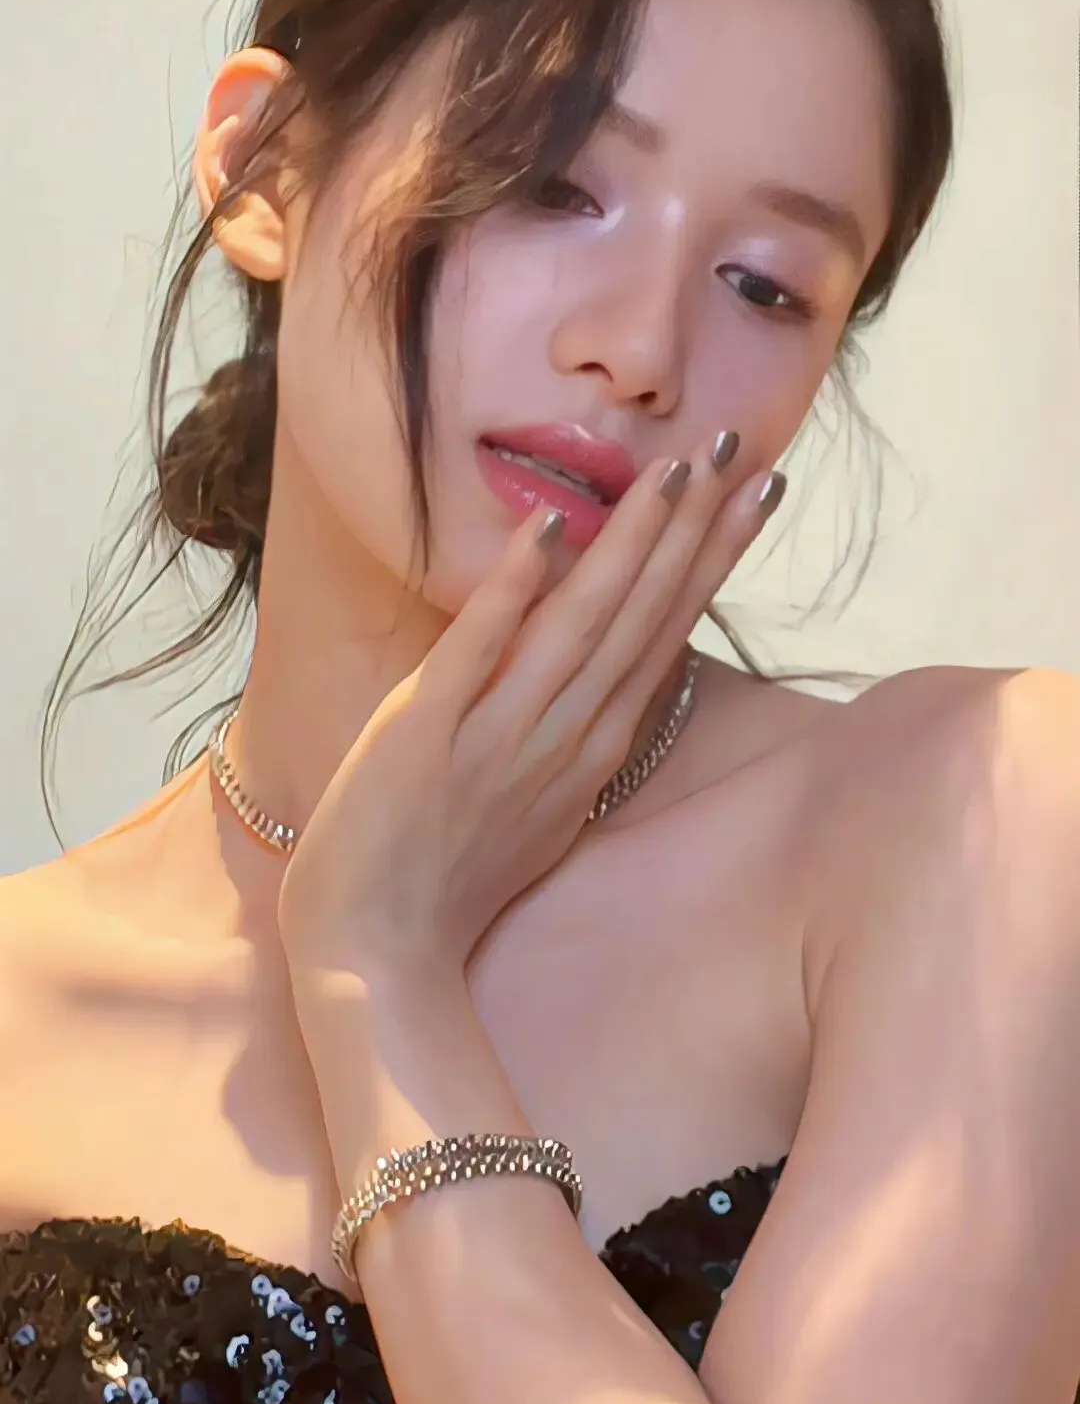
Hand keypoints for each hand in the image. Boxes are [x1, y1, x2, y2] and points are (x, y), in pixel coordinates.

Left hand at [277, 438, 783, 976]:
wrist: (376, 957)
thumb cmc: (447, 883)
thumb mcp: (537, 804)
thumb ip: (570, 730)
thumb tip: (605, 664)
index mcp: (591, 746)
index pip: (669, 630)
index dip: (714, 554)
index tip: (757, 487)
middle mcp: (564, 735)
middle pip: (645, 615)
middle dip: (696, 527)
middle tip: (740, 445)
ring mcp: (500, 736)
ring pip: (583, 625)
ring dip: (631, 544)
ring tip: (674, 470)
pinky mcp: (428, 736)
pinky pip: (478, 653)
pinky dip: (513, 590)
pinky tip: (546, 528)